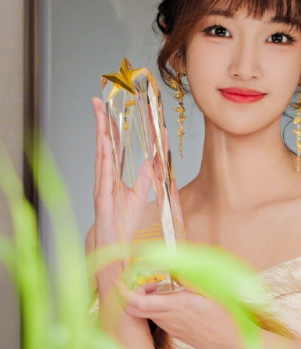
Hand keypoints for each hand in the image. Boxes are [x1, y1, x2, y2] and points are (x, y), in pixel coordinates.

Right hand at [91, 97, 151, 293]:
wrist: (115, 247)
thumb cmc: (123, 223)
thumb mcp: (140, 196)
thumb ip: (147, 177)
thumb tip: (155, 159)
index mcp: (112, 176)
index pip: (111, 146)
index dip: (111, 127)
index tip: (110, 108)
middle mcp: (104, 178)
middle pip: (102, 145)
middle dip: (100, 122)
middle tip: (97, 101)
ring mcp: (101, 186)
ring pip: (101, 155)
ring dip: (101, 134)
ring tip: (101, 115)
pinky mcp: (102, 197)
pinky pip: (103, 174)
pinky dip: (104, 157)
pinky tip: (104, 143)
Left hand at [113, 280, 255, 348]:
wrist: (237, 345)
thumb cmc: (229, 317)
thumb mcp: (213, 291)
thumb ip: (190, 278)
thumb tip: (173, 265)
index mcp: (176, 305)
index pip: (137, 302)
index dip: (123, 292)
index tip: (120, 280)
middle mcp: (169, 319)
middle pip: (134, 311)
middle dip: (131, 295)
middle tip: (146, 282)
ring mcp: (172, 328)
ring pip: (146, 315)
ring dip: (145, 301)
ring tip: (161, 288)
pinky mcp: (177, 334)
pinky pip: (158, 320)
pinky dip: (156, 308)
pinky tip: (172, 301)